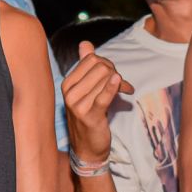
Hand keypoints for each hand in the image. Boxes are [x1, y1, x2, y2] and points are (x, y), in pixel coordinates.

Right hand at [61, 42, 133, 164]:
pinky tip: (123, 86)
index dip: (107, 65)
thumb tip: (85, 43)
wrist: (88, 147)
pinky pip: (104, 96)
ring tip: (123, 92)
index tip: (113, 76)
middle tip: (120, 84)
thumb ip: (86, 66)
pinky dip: (114, 88)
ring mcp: (77, 104)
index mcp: (68, 84)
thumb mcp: (87, 90)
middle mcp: (69, 93)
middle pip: (99, 67)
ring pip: (105, 79)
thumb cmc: (89, 116)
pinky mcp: (90, 115)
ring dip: (119, 83)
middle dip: (114, 72)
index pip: (91, 60)